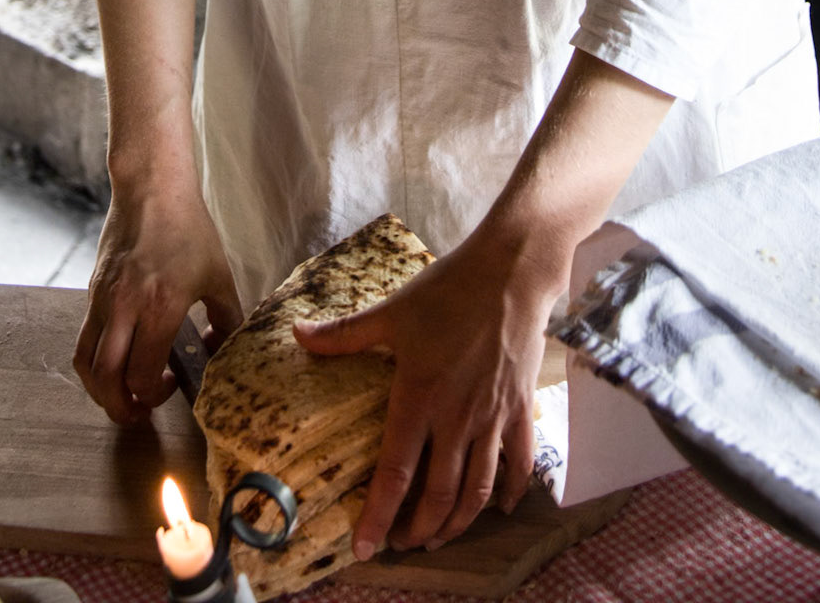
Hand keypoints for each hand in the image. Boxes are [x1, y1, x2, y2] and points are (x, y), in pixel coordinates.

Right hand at [74, 177, 241, 423]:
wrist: (151, 187)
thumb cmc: (188, 227)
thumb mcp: (218, 274)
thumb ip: (227, 318)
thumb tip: (219, 350)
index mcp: (160, 306)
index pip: (142, 375)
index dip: (155, 395)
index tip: (171, 384)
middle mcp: (125, 307)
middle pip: (105, 379)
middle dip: (121, 408)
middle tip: (139, 412)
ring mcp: (103, 299)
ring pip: (84, 363)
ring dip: (99, 390)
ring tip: (120, 395)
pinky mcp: (92, 291)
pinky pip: (84, 339)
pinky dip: (94, 361)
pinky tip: (116, 359)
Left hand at [295, 218, 567, 557]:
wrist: (510, 272)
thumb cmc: (448, 290)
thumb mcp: (392, 311)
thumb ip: (345, 334)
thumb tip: (298, 335)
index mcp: (420, 397)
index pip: (396, 472)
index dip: (379, 515)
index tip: (365, 548)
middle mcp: (457, 417)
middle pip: (439, 494)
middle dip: (418, 530)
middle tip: (402, 545)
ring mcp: (492, 417)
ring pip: (478, 489)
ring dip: (458, 523)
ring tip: (439, 537)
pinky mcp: (520, 409)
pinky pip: (518, 463)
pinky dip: (510, 492)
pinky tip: (500, 508)